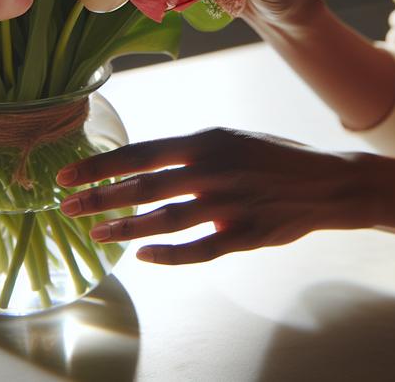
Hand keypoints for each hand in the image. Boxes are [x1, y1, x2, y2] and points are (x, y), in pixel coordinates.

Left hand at [56, 128, 374, 264]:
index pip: (140, 154)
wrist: (328, 181)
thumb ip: (188, 152)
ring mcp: (229, 205)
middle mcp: (213, 171)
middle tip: (67, 208)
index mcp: (206, 141)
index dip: (99, 166)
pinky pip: (199, 249)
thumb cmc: (271, 157)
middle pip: (143, 188)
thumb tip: (139, 164)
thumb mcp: (230, 138)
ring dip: (126, 228)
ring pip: (164, 221)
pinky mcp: (244, 235)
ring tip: (98, 233)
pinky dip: (169, 254)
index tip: (67, 176)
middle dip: (99, 198)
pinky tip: (144, 256)